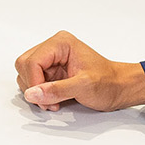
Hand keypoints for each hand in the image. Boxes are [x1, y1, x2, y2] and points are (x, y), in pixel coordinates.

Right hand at [15, 31, 144, 111]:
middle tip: (49, 101)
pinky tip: (54, 99)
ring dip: (36, 92)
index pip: (31, 61)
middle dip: (33, 87)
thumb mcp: (84, 86)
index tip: (45, 99)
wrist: (120, 88)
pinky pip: (33, 82)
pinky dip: (40, 94)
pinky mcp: (51, 71)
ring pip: (25, 74)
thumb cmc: (109, 83)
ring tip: (54, 101)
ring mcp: (51, 59)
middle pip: (24, 65)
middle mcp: (53, 47)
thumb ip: (56, 90)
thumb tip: (31, 93)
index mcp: (61, 43)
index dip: (34, 82)